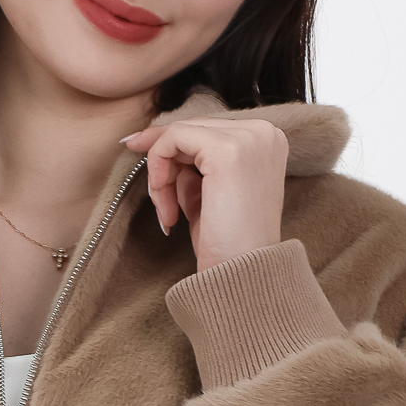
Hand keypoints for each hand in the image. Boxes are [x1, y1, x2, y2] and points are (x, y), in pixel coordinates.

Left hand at [121, 115, 288, 273]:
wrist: (240, 277)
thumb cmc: (228, 245)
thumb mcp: (210, 194)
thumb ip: (194, 166)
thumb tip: (157, 143)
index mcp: (267, 143)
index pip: (208, 130)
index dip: (172, 146)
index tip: (139, 151)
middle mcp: (263, 134)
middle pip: (193, 128)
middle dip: (165, 164)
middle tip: (161, 205)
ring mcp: (248, 138)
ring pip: (180, 132)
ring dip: (161, 174)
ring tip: (168, 213)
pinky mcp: (227, 150)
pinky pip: (173, 138)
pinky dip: (158, 169)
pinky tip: (166, 205)